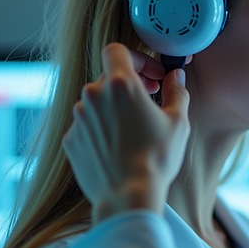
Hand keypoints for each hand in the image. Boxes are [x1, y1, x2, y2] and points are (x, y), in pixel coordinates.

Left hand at [63, 43, 190, 222]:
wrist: (127, 197)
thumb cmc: (156, 158)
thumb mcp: (178, 122)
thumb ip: (177, 92)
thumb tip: (176, 76)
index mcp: (120, 85)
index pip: (118, 51)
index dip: (136, 58)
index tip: (152, 76)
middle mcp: (93, 96)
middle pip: (109, 78)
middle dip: (129, 85)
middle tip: (149, 100)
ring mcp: (78, 119)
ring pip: (96, 102)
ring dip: (113, 108)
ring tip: (133, 129)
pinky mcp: (70, 140)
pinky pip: (86, 126)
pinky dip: (100, 129)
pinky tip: (117, 147)